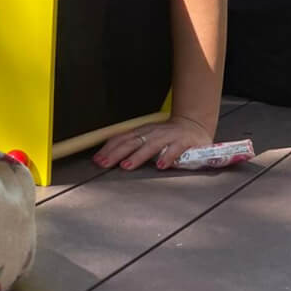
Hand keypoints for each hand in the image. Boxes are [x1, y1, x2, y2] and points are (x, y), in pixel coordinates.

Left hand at [93, 115, 213, 171]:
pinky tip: (161, 166)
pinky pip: (175, 150)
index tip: (97, 159)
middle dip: (116, 153)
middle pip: (131, 142)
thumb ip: (132, 145)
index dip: (108, 149)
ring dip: (138, 155)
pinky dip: (168, 157)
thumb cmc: (166, 135)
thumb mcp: (146, 137)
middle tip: (104, 163)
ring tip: (127, 165)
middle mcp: (152, 132)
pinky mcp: (183, 141)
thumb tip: (109, 156)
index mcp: (141, 132)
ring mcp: (168, 136)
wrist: (193, 124)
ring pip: (151, 145)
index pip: (121, 138)